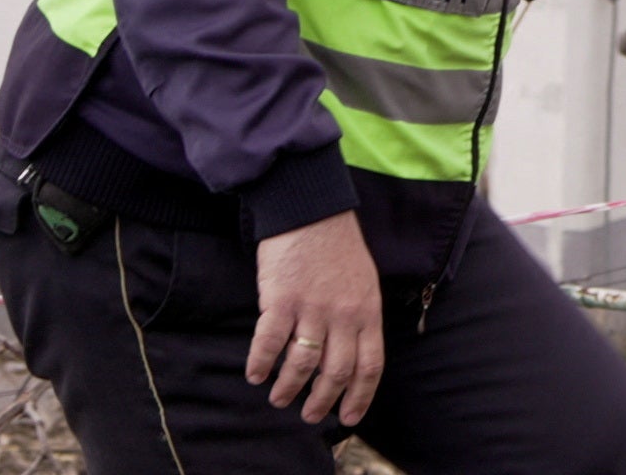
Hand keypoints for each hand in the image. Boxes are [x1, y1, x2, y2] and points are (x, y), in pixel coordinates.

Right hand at [246, 210, 382, 424]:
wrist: (309, 208)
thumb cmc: (337, 244)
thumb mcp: (364, 281)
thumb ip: (360, 317)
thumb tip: (349, 354)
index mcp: (367, 310)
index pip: (369, 366)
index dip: (359, 397)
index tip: (348, 417)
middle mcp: (343, 314)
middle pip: (336, 372)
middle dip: (322, 401)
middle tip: (309, 415)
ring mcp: (312, 307)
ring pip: (302, 364)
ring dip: (289, 388)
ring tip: (279, 398)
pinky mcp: (280, 299)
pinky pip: (269, 342)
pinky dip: (261, 363)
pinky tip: (255, 374)